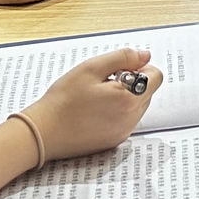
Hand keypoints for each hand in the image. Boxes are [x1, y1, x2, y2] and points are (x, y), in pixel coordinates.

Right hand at [23, 47, 161, 161]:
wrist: (42, 133)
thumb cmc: (63, 100)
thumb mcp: (91, 68)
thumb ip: (123, 58)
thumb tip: (145, 56)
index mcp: (128, 99)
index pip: (156, 76)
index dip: (139, 67)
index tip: (118, 69)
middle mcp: (131, 119)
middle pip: (148, 92)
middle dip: (132, 82)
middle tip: (104, 82)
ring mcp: (123, 133)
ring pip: (138, 106)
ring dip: (125, 97)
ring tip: (97, 97)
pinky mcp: (114, 142)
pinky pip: (126, 121)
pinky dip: (117, 112)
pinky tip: (94, 111)